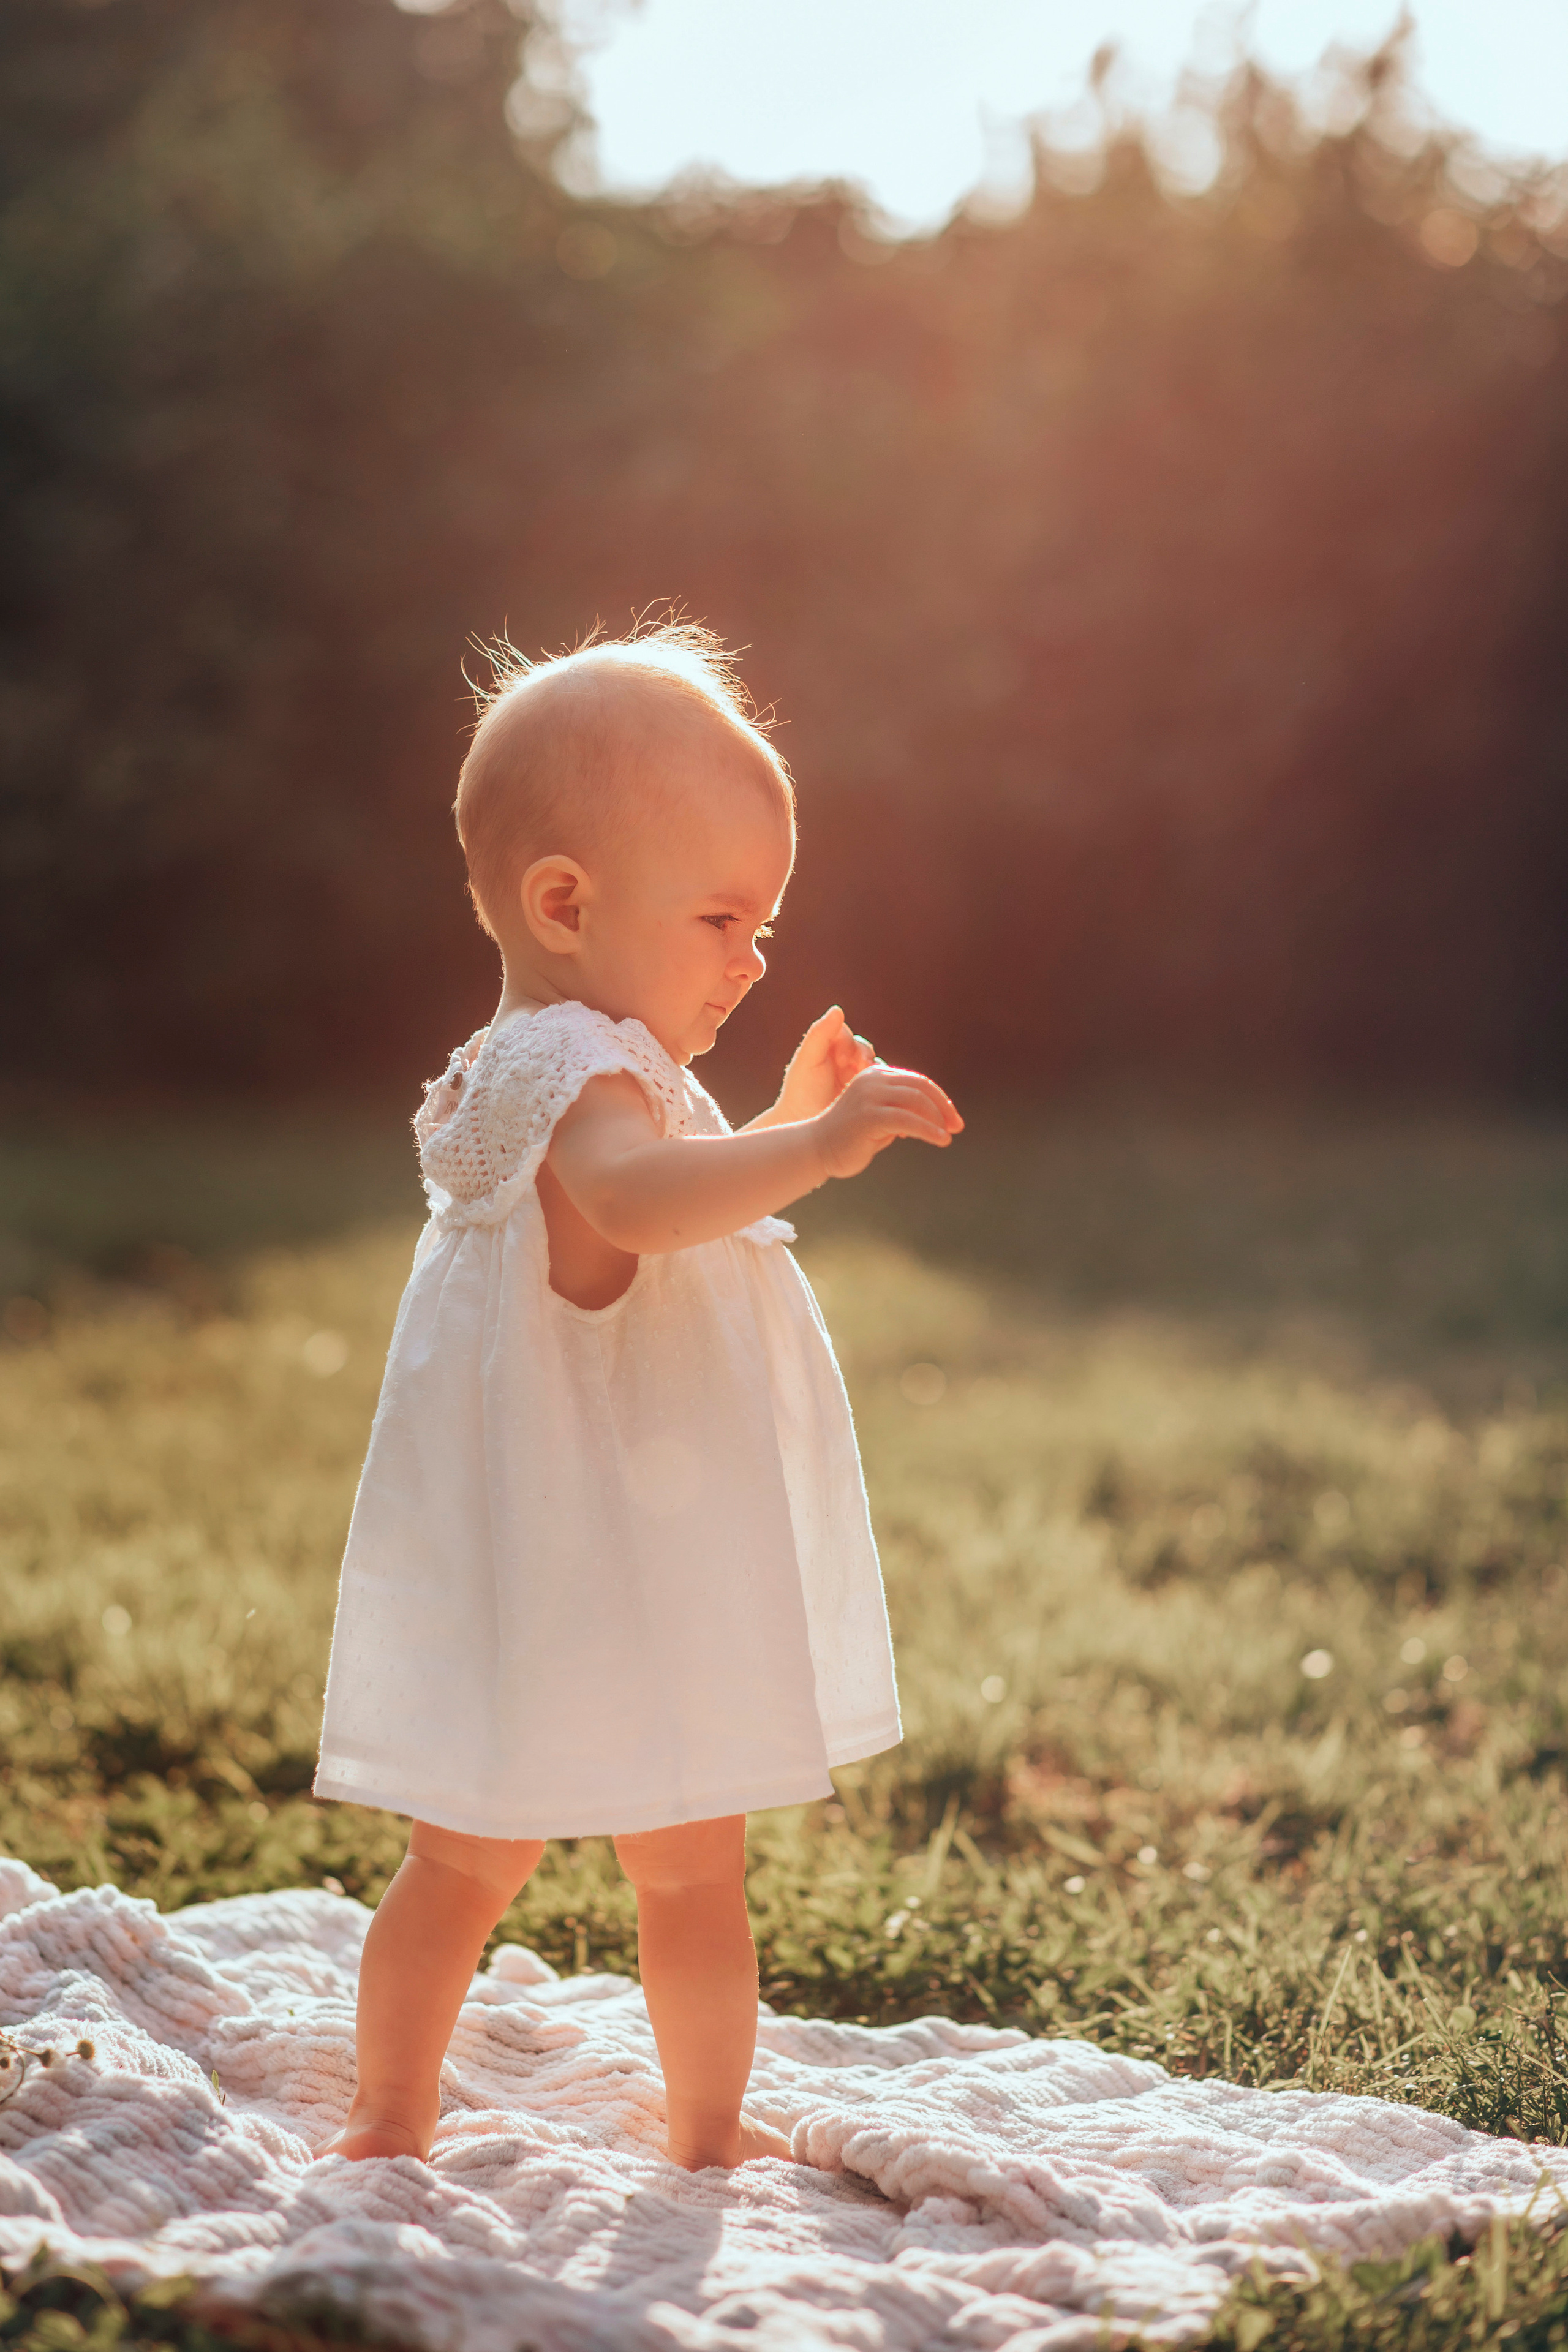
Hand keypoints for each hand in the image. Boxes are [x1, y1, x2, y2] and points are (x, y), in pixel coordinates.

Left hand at [771, 1007, 876, 1125]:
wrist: (804, 1124)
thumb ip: (819, 1034)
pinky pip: (882, 1085)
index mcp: (829, 1048)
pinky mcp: (867, 1094)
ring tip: (868, 1085)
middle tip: (859, 1070)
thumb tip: (837, 1009)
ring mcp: (856, 1077)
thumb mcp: (807, 1061)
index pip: (847, 1036)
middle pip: (864, 1049)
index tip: (841, 1060)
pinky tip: (879, 1094)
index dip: (848, 1044)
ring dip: (874, 1072)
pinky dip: (883, 1087)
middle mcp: (844, 1060)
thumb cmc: (800, 1092)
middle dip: (863, 1057)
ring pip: (875, 1066)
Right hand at [813, 1062, 962, 1180]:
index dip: (939, 1099)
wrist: (816, 1150)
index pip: (916, 1082)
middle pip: (920, 1087)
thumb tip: (934, 1116)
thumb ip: (902, 1111)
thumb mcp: (880, 1118)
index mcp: (875, 1076)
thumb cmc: (850, 1139)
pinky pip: (908, 1120)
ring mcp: (869, 1096)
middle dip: (943, 1107)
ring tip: (948, 1136)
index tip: (952, 1119)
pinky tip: (940, 1140)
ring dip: (938, 1119)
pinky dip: (928, 1130)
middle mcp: (872, 1080)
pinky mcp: (869, 1116)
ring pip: (917, 1101)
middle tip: (957, 1126)